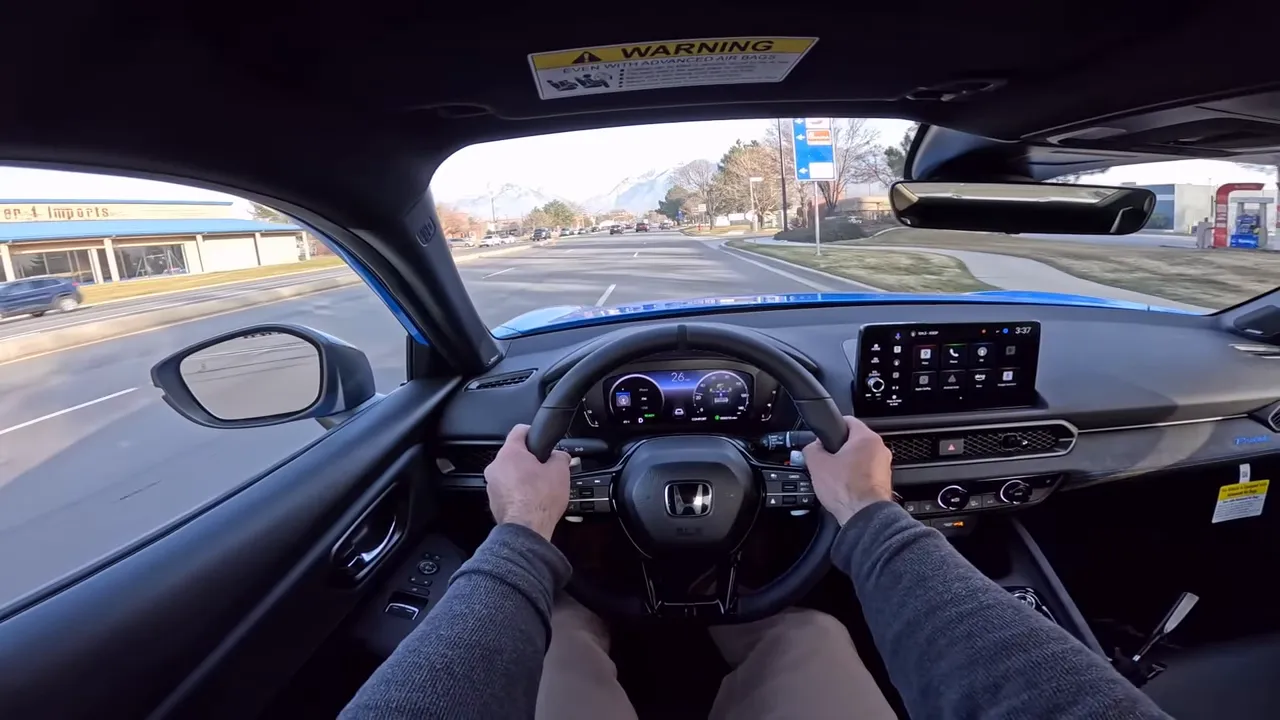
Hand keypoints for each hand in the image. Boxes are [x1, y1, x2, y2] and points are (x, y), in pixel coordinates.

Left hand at [484, 424, 570, 540]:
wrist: (527, 529)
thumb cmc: (539, 500)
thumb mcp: (560, 471)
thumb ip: (560, 456)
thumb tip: (561, 456)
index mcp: (510, 453)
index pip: (519, 430)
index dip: (532, 432)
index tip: (539, 437)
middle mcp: (496, 467)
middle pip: (514, 454)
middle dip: (530, 459)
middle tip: (545, 467)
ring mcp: (492, 485)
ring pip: (509, 473)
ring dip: (522, 476)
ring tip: (539, 486)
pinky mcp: (493, 501)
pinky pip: (506, 489)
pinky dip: (517, 491)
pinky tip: (531, 499)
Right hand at [802, 416, 893, 524]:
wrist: (864, 516)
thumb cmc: (847, 490)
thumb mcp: (817, 465)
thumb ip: (811, 449)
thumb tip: (811, 448)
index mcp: (867, 438)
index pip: (848, 421)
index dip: (832, 427)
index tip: (824, 436)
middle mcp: (880, 450)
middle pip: (854, 442)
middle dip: (838, 450)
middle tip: (825, 460)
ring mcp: (883, 467)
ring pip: (860, 458)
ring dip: (847, 465)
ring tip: (834, 476)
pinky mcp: (883, 482)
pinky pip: (866, 474)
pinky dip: (855, 478)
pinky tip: (844, 487)